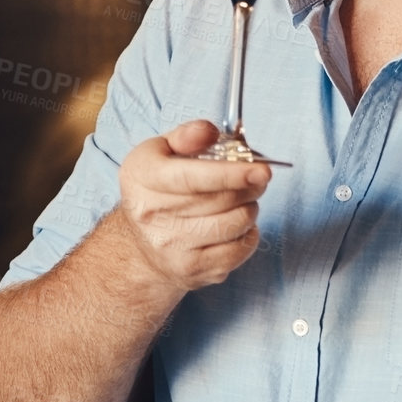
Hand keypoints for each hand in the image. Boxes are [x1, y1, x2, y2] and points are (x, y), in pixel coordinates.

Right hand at [116, 121, 269, 290]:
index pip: (192, 178)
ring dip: (249, 207)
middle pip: (222, 199)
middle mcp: (152, 215)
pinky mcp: (191, 270)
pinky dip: (248, 233)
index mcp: (143, 178)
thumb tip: (208, 132)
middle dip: (250, 185)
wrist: (140, 245)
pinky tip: (234, 224)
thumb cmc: (157, 189)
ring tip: (239, 201)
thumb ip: (187, 135)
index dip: (231, 174)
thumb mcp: (160, 151)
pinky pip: (240, 249)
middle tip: (257, 177)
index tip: (261, 170)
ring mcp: (171, 247)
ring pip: (236, 223)